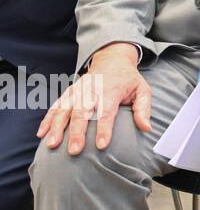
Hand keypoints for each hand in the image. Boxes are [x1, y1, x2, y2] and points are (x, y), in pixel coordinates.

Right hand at [38, 42, 152, 154]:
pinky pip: (56, 105)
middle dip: (77, 132)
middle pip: (82, 112)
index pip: (106, 112)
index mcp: (110, 90)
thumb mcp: (142, 90)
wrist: (112, 58)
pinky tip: (41, 133)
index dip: (104, 129)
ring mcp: (78, 91)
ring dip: (57, 127)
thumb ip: (143, 109)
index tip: (101, 145)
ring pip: (64, 109)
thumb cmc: (128, 79)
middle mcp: (91, 90)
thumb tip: (147, 128)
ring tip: (52, 144)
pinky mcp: (69, 92)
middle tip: (74, 151)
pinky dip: (48, 119)